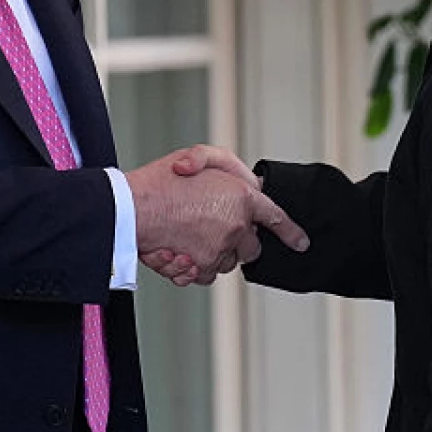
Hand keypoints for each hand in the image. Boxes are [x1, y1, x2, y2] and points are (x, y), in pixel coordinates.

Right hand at [127, 145, 307, 286]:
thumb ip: (225, 170)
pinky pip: (206, 275)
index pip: (276, 217)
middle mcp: (236, 226)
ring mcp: (220, 248)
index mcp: (242, 196)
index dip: (290, 232)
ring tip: (186, 236)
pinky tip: (177, 250)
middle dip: (238, 242)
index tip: (301, 242)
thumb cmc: (159, 182)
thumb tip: (236, 192)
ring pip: (226, 262)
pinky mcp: (201, 266)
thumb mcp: (197, 157)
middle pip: (251, 247)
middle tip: (213, 230)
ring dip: (213, 253)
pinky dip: (193, 267)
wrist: (131, 208)